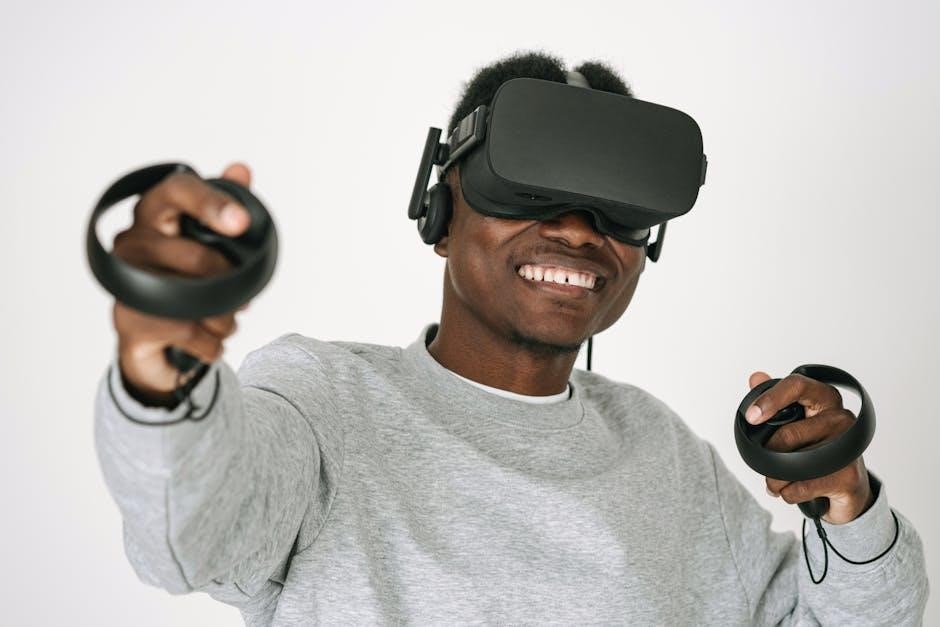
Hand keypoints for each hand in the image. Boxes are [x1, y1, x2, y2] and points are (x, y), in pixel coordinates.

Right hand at [111, 162, 253, 403]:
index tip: (241, 222)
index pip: (178, 190)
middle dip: (232, 284)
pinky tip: (208, 341)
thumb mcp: (211, 243)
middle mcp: (131, 240)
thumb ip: (227, 205)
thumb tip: (241, 169)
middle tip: (240, 297)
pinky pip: (191, 332)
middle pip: (198, 257)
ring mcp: (125, 281)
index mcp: (154, 212)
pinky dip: (213, 343)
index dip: (212, 203)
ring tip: (222, 320)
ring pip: (199, 299)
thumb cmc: (185, 280)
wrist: (156, 342)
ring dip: (225, 317)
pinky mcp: (128, 321)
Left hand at [745, 371, 874, 523]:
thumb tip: (755, 377)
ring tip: (774, 482)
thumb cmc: (817, 447)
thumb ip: (775, 399)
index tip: (751, 416)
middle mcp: (841, 417)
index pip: (797, 385)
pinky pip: (802, 486)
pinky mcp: (848, 475)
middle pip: (789, 434)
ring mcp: (848, 446)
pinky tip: (790, 492)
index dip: (770, 399)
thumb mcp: (796, 420)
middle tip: (763, 463)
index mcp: (825, 398)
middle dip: (768, 455)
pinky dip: (788, 493)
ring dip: (774, 478)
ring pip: (793, 463)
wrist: (847, 487)